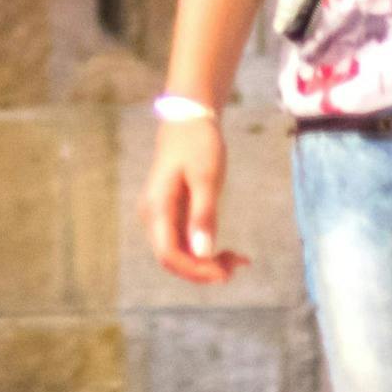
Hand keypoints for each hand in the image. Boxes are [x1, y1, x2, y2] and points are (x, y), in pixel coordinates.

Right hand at [144, 115, 244, 283]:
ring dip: (206, 263)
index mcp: (157, 207)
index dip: (196, 270)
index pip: (169, 255)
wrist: (188, 118)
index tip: (226, 272)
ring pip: (179, 253)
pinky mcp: (170, 214)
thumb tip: (203, 253)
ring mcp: (159, 216)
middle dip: (203, 270)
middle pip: (173, 259)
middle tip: (239, 265)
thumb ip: (203, 215)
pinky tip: (227, 251)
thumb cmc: (198, 143)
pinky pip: (184, 242)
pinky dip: (204, 250)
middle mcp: (152, 216)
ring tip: (238, 260)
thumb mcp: (206, 177)